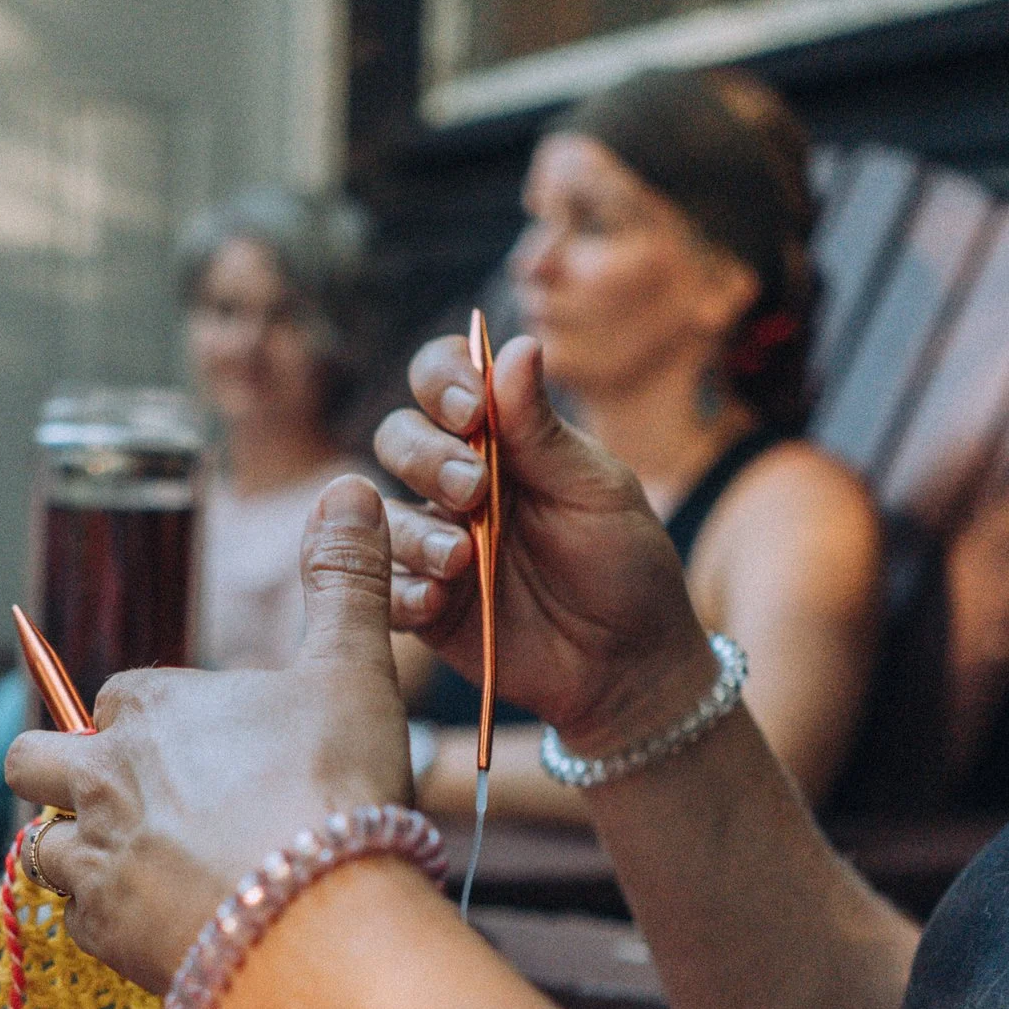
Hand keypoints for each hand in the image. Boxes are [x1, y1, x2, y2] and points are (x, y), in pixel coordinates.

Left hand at [5, 476, 413, 990]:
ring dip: (75, 850)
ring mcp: (96, 859)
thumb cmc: (335, 787)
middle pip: (33, 760)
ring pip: (41, 846)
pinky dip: (107, 919)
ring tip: (138, 864)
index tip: (194, 742)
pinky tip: (158, 923)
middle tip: (127, 797)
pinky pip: (76, 920)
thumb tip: (352, 487)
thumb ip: (345, 580)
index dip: (149, 715)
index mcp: (152, 705)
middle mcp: (103, 777)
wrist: (320, 921)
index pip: (117, 694)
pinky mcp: (103, 934)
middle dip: (62, 772)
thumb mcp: (354, 669)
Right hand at [376, 333, 711, 751]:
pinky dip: (401, 590)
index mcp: (499, 438)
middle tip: (471, 488)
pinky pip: (380, 588)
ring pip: (380, 514)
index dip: (442, 381)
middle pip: (398, 438)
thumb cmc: (623, 562)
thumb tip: (515, 345)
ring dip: (414, 529)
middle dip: (424, 455)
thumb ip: (543, 429)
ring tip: (461, 558)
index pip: (443, 380)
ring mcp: (433, 543)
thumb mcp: (595, 490)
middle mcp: (454, 482)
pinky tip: (440, 600)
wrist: (628, 663)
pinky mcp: (423, 606)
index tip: (470, 410)